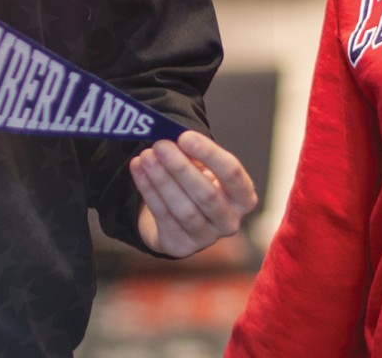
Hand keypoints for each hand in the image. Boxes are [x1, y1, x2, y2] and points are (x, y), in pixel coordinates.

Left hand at [131, 130, 260, 257]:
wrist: (180, 217)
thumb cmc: (197, 183)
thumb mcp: (202, 167)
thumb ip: (193, 153)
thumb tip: (171, 136)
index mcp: (243, 197)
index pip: (231, 173)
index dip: (209, 154)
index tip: (185, 137)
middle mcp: (230, 221)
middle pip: (206, 194)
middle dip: (180, 168)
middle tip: (160, 145)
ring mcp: (206, 238)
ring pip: (183, 209)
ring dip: (161, 180)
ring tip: (146, 156)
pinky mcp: (181, 246)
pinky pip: (163, 217)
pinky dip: (148, 190)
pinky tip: (138, 169)